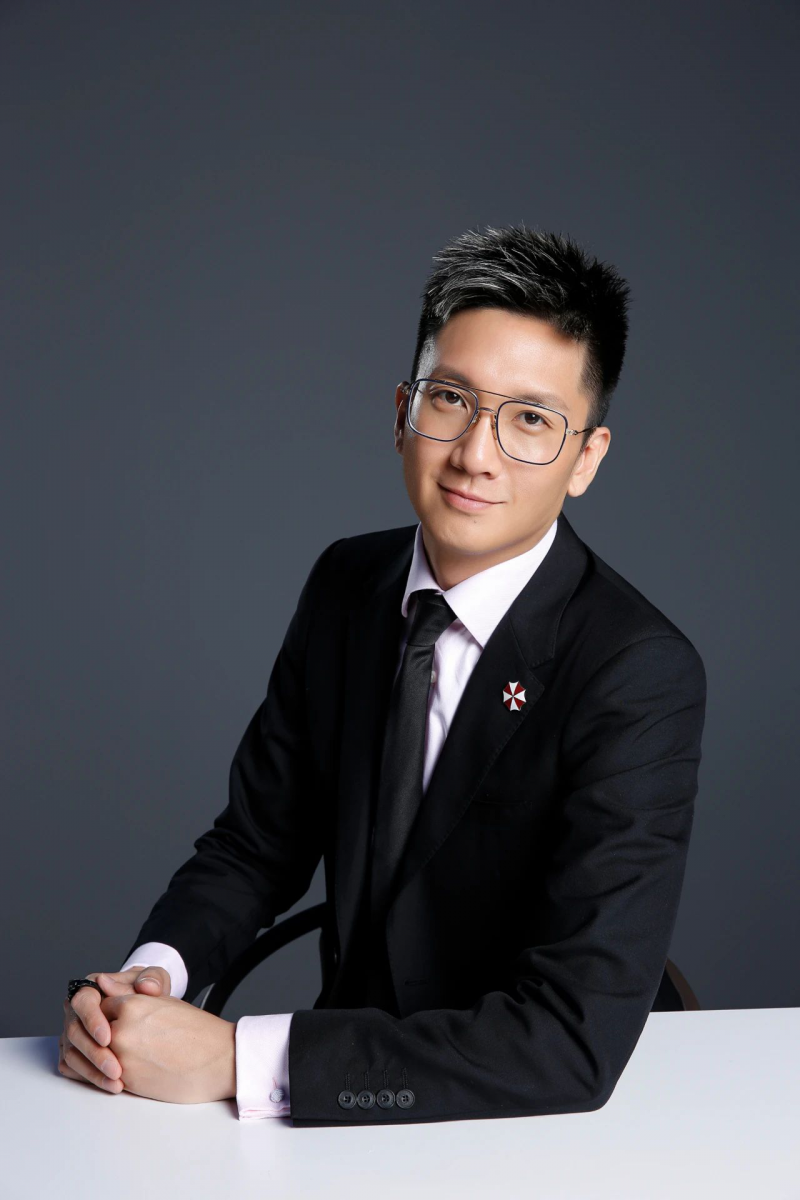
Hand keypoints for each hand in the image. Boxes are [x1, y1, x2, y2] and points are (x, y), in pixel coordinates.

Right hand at [58, 965, 171, 1093]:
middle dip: (95, 1053)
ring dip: (92, 1071)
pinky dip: (89, 1078)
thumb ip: (152, 979)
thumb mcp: (155, 980)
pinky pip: (72, 1067)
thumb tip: (144, 986)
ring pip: (72, 1053)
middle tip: (115, 1068)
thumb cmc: (147, 991)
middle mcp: (76, 1011)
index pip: (83, 1001)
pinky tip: (109, 1085)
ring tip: (116, 1082)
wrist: (148, 1010)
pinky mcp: (74, 1052)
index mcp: (91, 988)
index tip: (108, 1038)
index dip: (92, 1020)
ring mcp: (73, 1033)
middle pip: (74, 1031)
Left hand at [99, 991, 236, 1103]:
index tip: (117, 1019)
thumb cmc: (196, 1030)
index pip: (101, 1006)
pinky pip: (107, 1075)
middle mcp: (122, 1029)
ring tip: (131, 1055)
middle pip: (96, 1031)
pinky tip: (134, 1068)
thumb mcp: (163, 1003)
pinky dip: (113, 1073)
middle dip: (105, 1036)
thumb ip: (129, 994)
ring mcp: (122, 1057)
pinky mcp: (126, 1081)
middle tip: (124, 1040)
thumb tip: (102, 983)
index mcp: (133, 1004)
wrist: (218, 1060)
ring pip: (99, 1054)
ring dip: (107, 1056)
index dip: (108, 1013)